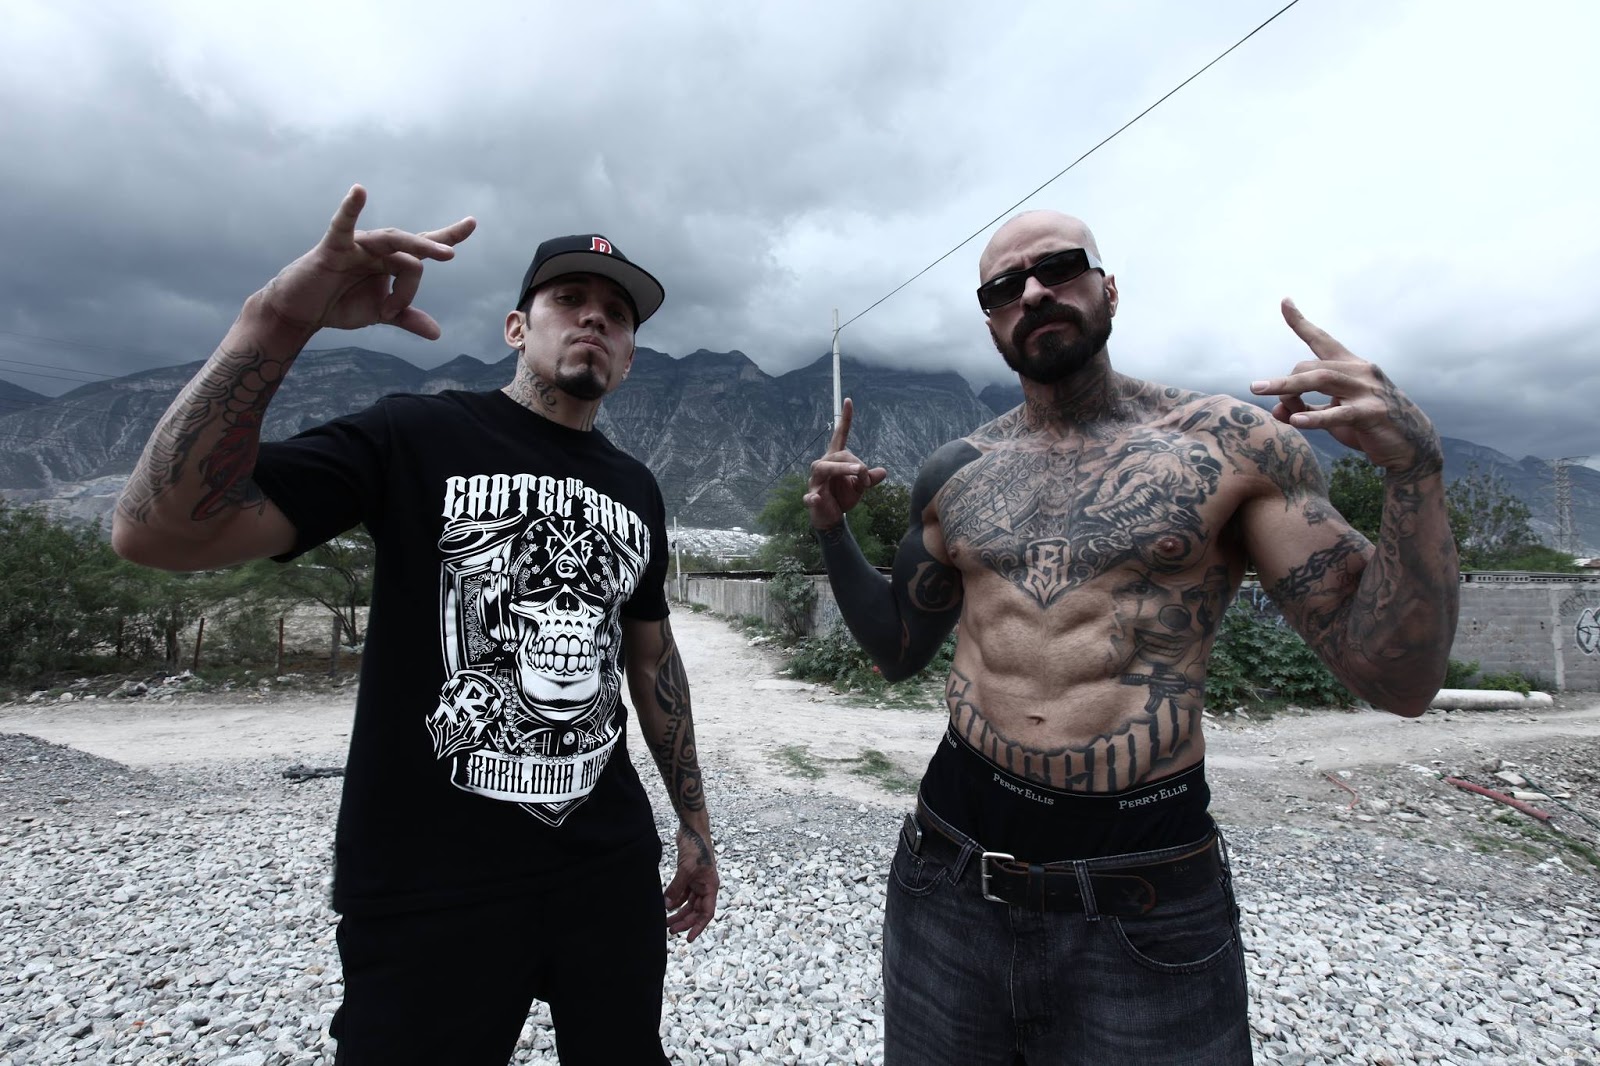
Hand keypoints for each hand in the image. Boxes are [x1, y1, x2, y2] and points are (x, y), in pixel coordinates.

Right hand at [259, 185, 475, 339]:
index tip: (472, 223)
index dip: (448, 235)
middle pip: (413, 252)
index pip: (424, 246)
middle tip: (452, 257)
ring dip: (412, 252)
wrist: (302, 313)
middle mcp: (378, 249)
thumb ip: (407, 318)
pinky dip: (350, 208)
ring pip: (393, 242)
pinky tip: (359, 192)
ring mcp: (358, 245)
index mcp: (391, 262)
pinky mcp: (333, 247)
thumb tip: (437, 333)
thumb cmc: (339, 305)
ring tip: (436, 255)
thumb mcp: (379, 314)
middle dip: (432, 252)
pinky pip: (342, 225)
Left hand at [664, 824, 718, 941]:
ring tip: (666, 922)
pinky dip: (675, 900)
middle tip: (670, 930)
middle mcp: (705, 886)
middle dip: (684, 921)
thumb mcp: (686, 869)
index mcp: (711, 887)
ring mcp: (697, 881)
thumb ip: (677, 888)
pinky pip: (682, 893)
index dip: (698, 927)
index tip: (689, 938)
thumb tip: (667, 905)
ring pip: (688, 903)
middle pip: (696, 910)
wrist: (692, 829)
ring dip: (678, 913)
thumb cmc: (696, 847)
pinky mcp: (688, 875)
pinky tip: (666, 906)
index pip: (707, 913)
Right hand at [804, 397, 887, 528]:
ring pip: (825, 468)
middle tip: (867, 478)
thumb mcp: (860, 486)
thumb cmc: (843, 496)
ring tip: (859, 472)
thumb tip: (883, 472)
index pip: (839, 436)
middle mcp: (822, 465)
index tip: (848, 401)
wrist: (830, 517)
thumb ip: (870, 478)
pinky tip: (816, 498)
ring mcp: (815, 481)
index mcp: (835, 459)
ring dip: (842, 469)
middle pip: (839, 455)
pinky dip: (813, 497)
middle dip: (856, 464)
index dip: (845, 419)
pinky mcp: (811, 497)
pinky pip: (810, 496)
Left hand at [1251, 299, 1442, 477]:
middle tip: (1258, 388)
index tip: (1285, 300)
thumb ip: (1304, 409)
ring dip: (1288, 386)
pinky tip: (1297, 420)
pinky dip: (1315, 416)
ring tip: (1261, 390)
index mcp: (1351, 366)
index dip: (1301, 322)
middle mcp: (1360, 372)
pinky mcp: (1372, 413)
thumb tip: (1276, 408)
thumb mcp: (1332, 417)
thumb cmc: (1367, 427)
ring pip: (1321, 380)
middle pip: (1312, 366)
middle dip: (1284, 378)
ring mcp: (1368, 391)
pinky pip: (1338, 413)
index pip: (1322, 340)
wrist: (1410, 446)